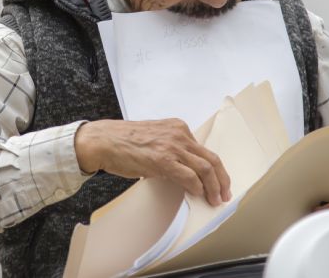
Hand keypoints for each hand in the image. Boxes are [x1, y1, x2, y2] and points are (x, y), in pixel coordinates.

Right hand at [75, 119, 230, 205]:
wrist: (104, 141)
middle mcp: (179, 134)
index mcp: (178, 127)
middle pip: (211, 159)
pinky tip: (198, 194)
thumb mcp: (155, 138)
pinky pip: (189, 176)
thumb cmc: (124, 141)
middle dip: (222, 180)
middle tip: (225, 194)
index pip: (205, 150)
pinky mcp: (164, 159)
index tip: (219, 182)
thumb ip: (172, 149)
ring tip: (215, 200)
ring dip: (213, 188)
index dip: (215, 169)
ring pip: (205, 168)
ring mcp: (173, 146)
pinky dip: (197, 187)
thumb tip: (183, 171)